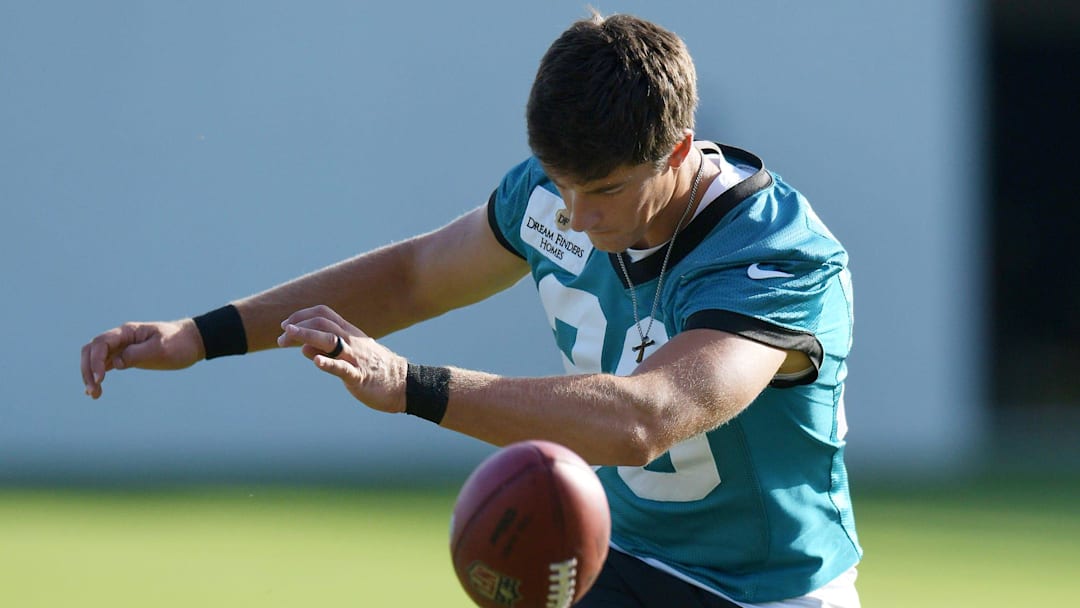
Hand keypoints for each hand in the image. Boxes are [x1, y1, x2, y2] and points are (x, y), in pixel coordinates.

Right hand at [81, 319, 204, 398]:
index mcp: (128, 332)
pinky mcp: (126, 357)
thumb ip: (137, 354)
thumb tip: (115, 363)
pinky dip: (98, 376)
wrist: (192, 342)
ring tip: (94, 395)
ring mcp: (122, 347)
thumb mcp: (161, 349)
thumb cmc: (179, 343)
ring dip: (90, 375)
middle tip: (93, 389)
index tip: (100, 379)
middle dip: (87, 369)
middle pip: (92, 350)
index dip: (95, 360)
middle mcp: (121, 338)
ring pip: (96, 359)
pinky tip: (96, 392)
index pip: (101, 343)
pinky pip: (105, 365)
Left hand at [278, 305, 407, 413]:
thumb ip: (327, 349)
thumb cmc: (373, 368)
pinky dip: (328, 363)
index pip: (323, 313)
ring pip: (329, 340)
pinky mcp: (359, 376)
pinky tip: (316, 362)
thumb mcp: (350, 353)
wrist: (402, 384)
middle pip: (322, 323)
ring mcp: (355, 357)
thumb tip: (303, 348)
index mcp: (349, 332)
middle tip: (281, 338)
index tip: (286, 325)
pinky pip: (343, 368)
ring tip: (287, 337)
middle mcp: (351, 340)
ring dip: (306, 336)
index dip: (302, 315)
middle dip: (298, 327)